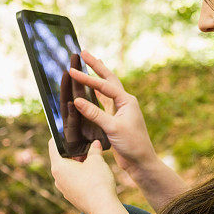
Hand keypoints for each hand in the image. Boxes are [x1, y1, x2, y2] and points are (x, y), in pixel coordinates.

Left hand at [48, 137, 118, 213]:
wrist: (102, 207)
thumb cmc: (97, 182)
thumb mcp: (97, 160)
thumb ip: (94, 149)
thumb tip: (95, 143)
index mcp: (59, 166)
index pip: (53, 146)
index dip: (59, 136)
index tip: (66, 130)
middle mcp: (57, 178)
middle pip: (61, 159)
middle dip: (73, 152)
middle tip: (86, 146)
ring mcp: (64, 189)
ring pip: (67, 171)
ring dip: (77, 165)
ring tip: (92, 161)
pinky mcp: (72, 197)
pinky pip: (73, 182)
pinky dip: (80, 176)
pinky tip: (93, 175)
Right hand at [67, 50, 156, 174]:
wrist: (141, 161)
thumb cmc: (132, 144)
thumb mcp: (113, 128)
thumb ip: (95, 114)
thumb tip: (77, 100)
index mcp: (127, 101)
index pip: (104, 85)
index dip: (88, 78)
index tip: (72, 71)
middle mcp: (125, 102)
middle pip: (108, 79)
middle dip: (96, 66)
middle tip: (83, 53)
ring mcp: (120, 110)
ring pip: (105, 89)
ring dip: (96, 77)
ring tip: (87, 63)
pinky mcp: (115, 118)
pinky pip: (103, 101)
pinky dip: (95, 93)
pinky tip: (90, 88)